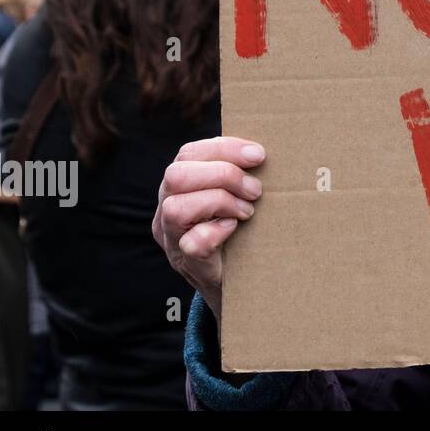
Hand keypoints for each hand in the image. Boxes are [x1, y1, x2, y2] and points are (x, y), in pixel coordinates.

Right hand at [152, 136, 265, 321]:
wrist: (239, 281)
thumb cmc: (239, 228)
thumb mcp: (234, 194)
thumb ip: (237, 173)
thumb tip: (262, 151)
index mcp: (179, 186)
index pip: (188, 154)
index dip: (224, 148)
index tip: (258, 155)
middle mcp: (167, 209)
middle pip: (176, 176)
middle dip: (223, 175)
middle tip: (254, 190)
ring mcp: (172, 238)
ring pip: (177, 208)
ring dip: (221, 202)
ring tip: (247, 210)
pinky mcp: (187, 262)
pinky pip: (192, 243)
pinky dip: (217, 231)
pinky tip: (234, 228)